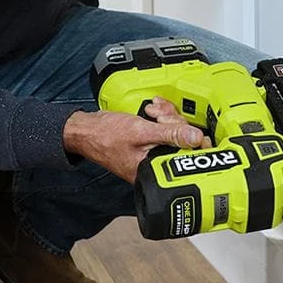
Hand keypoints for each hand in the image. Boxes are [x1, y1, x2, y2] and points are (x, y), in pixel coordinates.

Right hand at [63, 97, 208, 183]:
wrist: (86, 131)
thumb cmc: (105, 136)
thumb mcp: (140, 131)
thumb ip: (170, 134)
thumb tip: (195, 137)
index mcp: (154, 170)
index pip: (185, 158)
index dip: (192, 141)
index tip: (195, 130)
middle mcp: (155, 165)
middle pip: (181, 144)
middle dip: (174, 124)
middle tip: (160, 116)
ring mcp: (152, 154)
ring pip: (173, 135)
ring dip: (167, 118)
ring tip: (153, 112)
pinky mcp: (149, 144)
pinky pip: (163, 131)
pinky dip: (160, 119)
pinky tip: (153, 112)